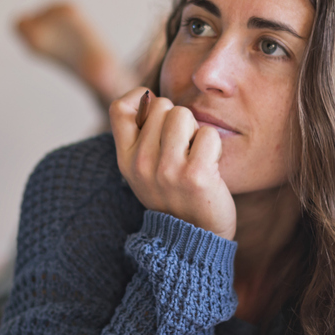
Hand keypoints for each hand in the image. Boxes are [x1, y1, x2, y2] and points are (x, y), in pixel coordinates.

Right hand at [110, 88, 236, 239]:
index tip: (157, 113)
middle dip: (179, 120)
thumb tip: (148, 94)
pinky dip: (214, 146)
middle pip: (162, 105)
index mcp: (125, 160)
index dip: (141, 98)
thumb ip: (141, 137)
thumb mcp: (144, 170)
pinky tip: (210, 166)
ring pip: (184, 114)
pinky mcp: (195, 176)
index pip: (120, 108)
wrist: (194, 240)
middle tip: (184, 148)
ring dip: (196, 130)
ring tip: (196, 156)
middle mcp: (141, 164)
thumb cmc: (175, 196)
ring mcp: (167, 171)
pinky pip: (208, 134)